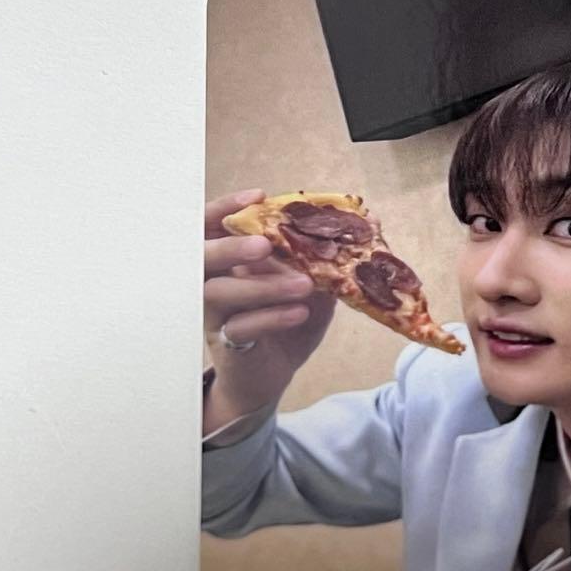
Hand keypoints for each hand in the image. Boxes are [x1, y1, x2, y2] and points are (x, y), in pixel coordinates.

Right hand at [203, 190, 336, 429]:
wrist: (273, 374)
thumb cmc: (287, 322)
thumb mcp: (311, 287)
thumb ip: (326, 259)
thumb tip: (367, 224)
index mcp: (229, 261)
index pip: (213, 226)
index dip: (228, 208)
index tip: (258, 196)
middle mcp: (213, 282)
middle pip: (204, 256)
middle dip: (232, 247)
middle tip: (264, 244)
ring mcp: (215, 314)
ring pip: (220, 292)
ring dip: (263, 286)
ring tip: (304, 284)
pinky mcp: (227, 343)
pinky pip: (241, 327)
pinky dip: (271, 317)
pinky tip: (299, 313)